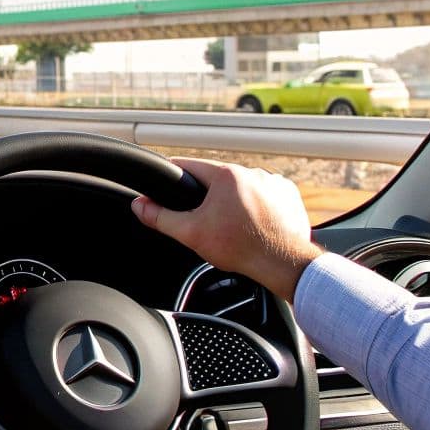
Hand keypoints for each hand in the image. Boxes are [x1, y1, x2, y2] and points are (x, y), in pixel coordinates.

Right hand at [130, 158, 322, 302]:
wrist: (282, 263)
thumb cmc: (240, 247)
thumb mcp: (191, 234)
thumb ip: (161, 218)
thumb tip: (140, 206)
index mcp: (226, 175)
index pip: (190, 166)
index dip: (174, 174)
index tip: (167, 179)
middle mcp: (252, 172)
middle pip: (218, 180)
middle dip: (209, 197)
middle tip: (206, 220)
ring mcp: (274, 183)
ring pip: (243, 188)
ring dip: (236, 201)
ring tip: (233, 227)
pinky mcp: (288, 195)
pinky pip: (266, 196)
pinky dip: (258, 207)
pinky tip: (254, 226)